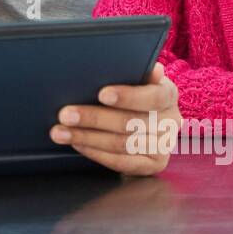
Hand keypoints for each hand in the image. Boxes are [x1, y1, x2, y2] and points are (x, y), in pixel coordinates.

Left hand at [49, 61, 181, 175]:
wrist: (144, 120)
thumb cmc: (131, 93)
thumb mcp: (134, 79)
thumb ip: (134, 72)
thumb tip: (152, 68)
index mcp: (168, 94)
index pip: (153, 96)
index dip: (128, 96)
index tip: (102, 94)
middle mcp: (171, 120)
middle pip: (131, 122)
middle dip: (94, 118)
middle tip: (65, 114)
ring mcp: (164, 145)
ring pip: (123, 144)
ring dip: (87, 138)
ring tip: (61, 132)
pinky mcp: (154, 164)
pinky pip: (122, 162)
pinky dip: (96, 153)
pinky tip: (77, 144)